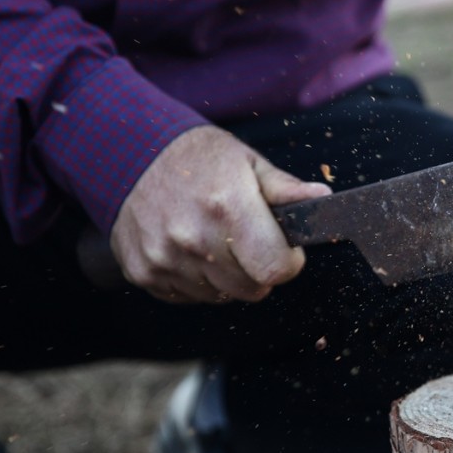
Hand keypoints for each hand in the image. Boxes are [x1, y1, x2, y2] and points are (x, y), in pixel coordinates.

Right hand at [110, 125, 331, 302]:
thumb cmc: (197, 159)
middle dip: (258, 269)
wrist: (130, 155)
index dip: (288, 263)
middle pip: (251, 289)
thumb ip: (285, 189)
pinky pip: (188, 297)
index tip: (284, 249)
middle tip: (247, 241)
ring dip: (225, 276)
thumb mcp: (247, 162)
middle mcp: (193, 238)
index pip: (275, 269)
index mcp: (227, 207)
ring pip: (220, 296)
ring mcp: (165, 259)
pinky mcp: (144, 272)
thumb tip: (321, 199)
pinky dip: (195, 280)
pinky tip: (189, 248)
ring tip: (214, 239)